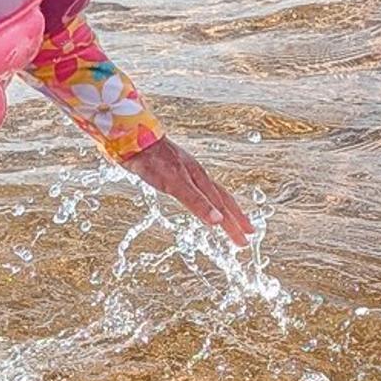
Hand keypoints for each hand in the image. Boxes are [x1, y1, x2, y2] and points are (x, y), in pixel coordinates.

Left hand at [124, 135, 251, 241]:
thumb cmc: (154, 161)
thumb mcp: (176, 184)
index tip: (245, 239)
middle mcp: (198, 176)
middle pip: (222, 200)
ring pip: (212, 194)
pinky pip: (199, 191)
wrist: (134, 141)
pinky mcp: (176, 174)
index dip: (234, 223)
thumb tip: (218, 221)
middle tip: (247, 234)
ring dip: (224, 209)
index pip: (223, 206)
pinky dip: (207, 201)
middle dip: (236, 218)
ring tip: (230, 220)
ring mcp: (188, 174)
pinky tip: (201, 201)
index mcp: (201, 180)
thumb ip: (197, 202)